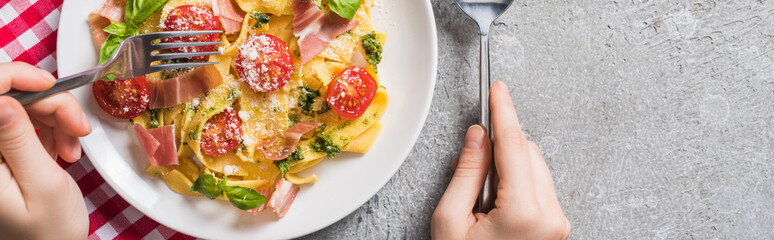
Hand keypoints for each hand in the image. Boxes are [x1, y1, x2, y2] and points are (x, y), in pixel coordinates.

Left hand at [0, 62, 89, 238]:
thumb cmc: (48, 233)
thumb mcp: (42, 185)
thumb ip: (19, 140)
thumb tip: (2, 100)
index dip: (16, 77)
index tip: (50, 85)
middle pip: (7, 97)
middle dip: (47, 104)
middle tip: (78, 127)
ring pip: (18, 105)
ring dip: (52, 118)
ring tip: (72, 148)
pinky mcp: (0, 150)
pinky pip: (22, 121)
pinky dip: (48, 128)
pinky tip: (60, 149)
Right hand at [432, 81, 569, 239]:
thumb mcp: (450, 221)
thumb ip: (466, 173)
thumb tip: (477, 137)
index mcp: (524, 212)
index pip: (514, 145)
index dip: (504, 112)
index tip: (499, 89)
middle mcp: (551, 216)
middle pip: (527, 152)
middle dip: (499, 147)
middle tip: (469, 165)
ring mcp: (557, 224)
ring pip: (535, 167)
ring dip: (508, 166)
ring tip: (480, 200)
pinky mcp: (556, 228)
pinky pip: (539, 187)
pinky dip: (517, 182)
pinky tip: (495, 203)